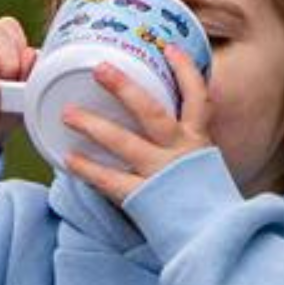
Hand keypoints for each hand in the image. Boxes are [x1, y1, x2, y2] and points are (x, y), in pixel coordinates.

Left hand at [61, 46, 211, 202]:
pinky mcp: (144, 196)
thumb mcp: (202, 165)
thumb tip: (161, 134)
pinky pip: (109, 179)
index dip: (184, 69)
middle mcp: (180, 150)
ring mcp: (161, 172)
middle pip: (151, 110)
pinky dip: (87, 169)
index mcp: (198, 139)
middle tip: (100, 69)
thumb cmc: (204, 203)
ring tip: (68, 113)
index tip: (168, 48)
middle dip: (124, 87)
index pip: (197, 95)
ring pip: (124, 141)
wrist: (215, 236)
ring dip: (93, 125)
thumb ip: (185, 148)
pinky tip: (67, 159)